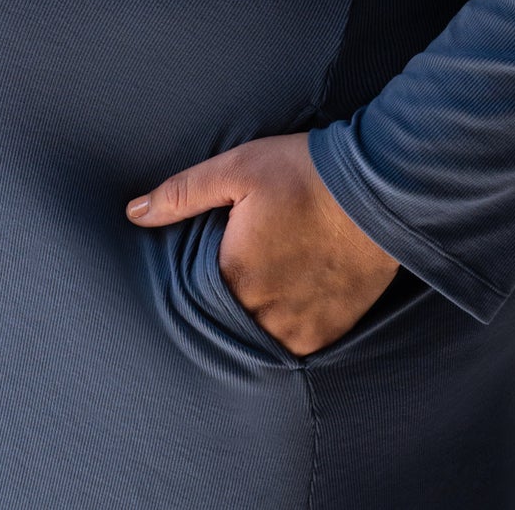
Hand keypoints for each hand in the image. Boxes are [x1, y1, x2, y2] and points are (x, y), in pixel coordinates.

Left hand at [125, 132, 399, 356]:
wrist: (380, 187)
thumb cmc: (305, 172)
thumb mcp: (237, 168)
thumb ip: (182, 193)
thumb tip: (135, 213)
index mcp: (233, 275)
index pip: (194, 297)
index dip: (196, 280)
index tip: (207, 259)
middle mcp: (264, 312)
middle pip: (226, 320)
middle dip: (225, 301)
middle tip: (242, 268)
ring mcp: (299, 327)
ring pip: (259, 337)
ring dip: (255, 319)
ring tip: (264, 285)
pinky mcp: (330, 331)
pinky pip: (294, 346)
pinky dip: (287, 329)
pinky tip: (289, 299)